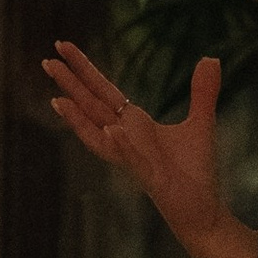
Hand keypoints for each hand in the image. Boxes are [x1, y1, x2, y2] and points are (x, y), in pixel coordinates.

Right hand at [43, 41, 239, 257]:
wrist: (202, 210)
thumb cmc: (194, 172)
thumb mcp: (200, 123)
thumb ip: (202, 92)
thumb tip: (211, 58)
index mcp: (134, 124)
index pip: (102, 91)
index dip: (84, 68)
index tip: (64, 46)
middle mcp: (126, 139)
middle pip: (91, 107)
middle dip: (69, 85)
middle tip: (46, 61)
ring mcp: (133, 158)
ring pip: (99, 135)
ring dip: (78, 119)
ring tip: (57, 100)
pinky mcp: (150, 176)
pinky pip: (132, 158)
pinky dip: (122, 145)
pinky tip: (113, 130)